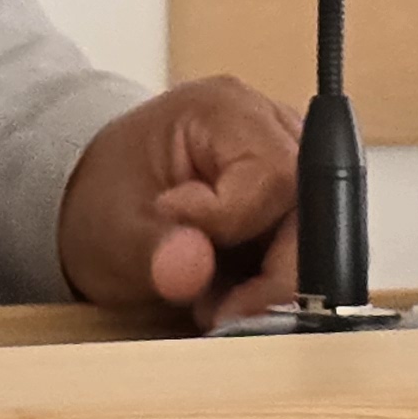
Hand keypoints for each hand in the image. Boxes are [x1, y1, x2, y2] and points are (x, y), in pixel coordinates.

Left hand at [55, 76, 301, 326]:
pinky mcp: (293, 194)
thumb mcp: (113, 234)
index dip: (240, 226)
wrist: (100, 200)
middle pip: (311, 209)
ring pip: (317, 235)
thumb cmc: (105, 201)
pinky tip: (237, 285)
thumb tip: (193, 265)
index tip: (187, 252)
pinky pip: (307, 245)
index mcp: (223, 110)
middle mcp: (268, 124)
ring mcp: (287, 158)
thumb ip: (154, 252)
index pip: (274, 173)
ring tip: (219, 295)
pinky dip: (275, 277)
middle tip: (219, 309)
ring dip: (274, 280)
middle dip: (272, 276)